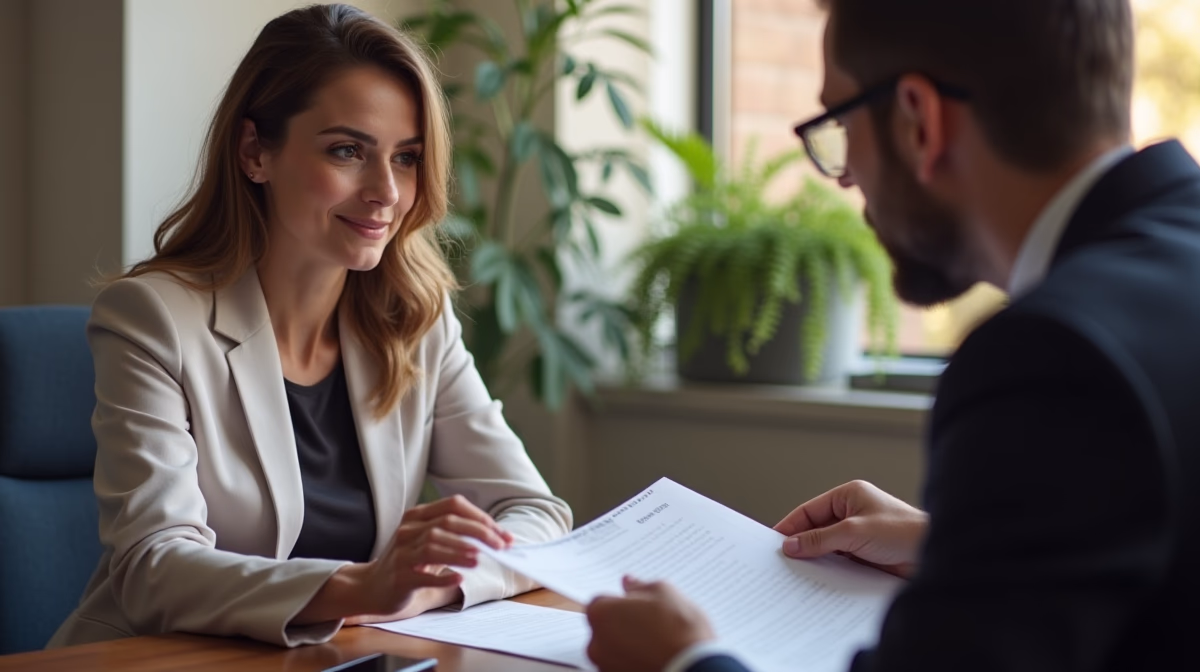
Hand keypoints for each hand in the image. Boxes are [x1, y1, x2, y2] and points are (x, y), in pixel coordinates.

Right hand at [294, 495, 512, 624]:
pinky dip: (442, 575)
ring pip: (434, 545)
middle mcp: (408, 530)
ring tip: (480, 558)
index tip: (502, 534)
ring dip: (460, 551)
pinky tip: (458, 578)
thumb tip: (494, 537)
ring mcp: (401, 553)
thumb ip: (453, 535)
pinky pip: (421, 575)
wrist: (370, 587)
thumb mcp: (427, 542)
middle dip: (478, 532)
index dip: (480, 517)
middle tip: (499, 546)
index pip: (453, 506)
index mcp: (418, 516)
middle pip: (447, 523)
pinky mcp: (398, 577)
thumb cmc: (407, 563)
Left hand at [586, 577, 714, 671]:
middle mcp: (596, 643)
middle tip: (652, 624)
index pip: (601, 601)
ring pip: (613, 649)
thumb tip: (629, 583)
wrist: (692, 668)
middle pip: (605, 627)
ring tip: (657, 643)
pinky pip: (622, 665)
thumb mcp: (663, 592)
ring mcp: (605, 666)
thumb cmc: (679, 631)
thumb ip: (640, 586)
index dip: (622, 602)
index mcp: (601, 614)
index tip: (640, 605)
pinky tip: (655, 657)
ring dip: (628, 645)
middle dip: (623, 624)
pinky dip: (633, 662)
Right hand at [774, 480, 927, 577]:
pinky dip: (829, 570)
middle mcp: (853, 513)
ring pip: (827, 547)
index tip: (773, 540)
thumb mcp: (853, 532)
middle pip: (816, 529)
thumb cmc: (904, 532)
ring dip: (816, 559)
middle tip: (781, 560)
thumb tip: (791, 544)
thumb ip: (820, 539)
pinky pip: (840, 561)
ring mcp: (859, 535)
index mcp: (849, 496)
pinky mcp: (866, 555)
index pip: (810, 510)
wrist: (935, 556)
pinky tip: (819, 580)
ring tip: (796, 574)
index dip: (791, 525)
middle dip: (801, 544)